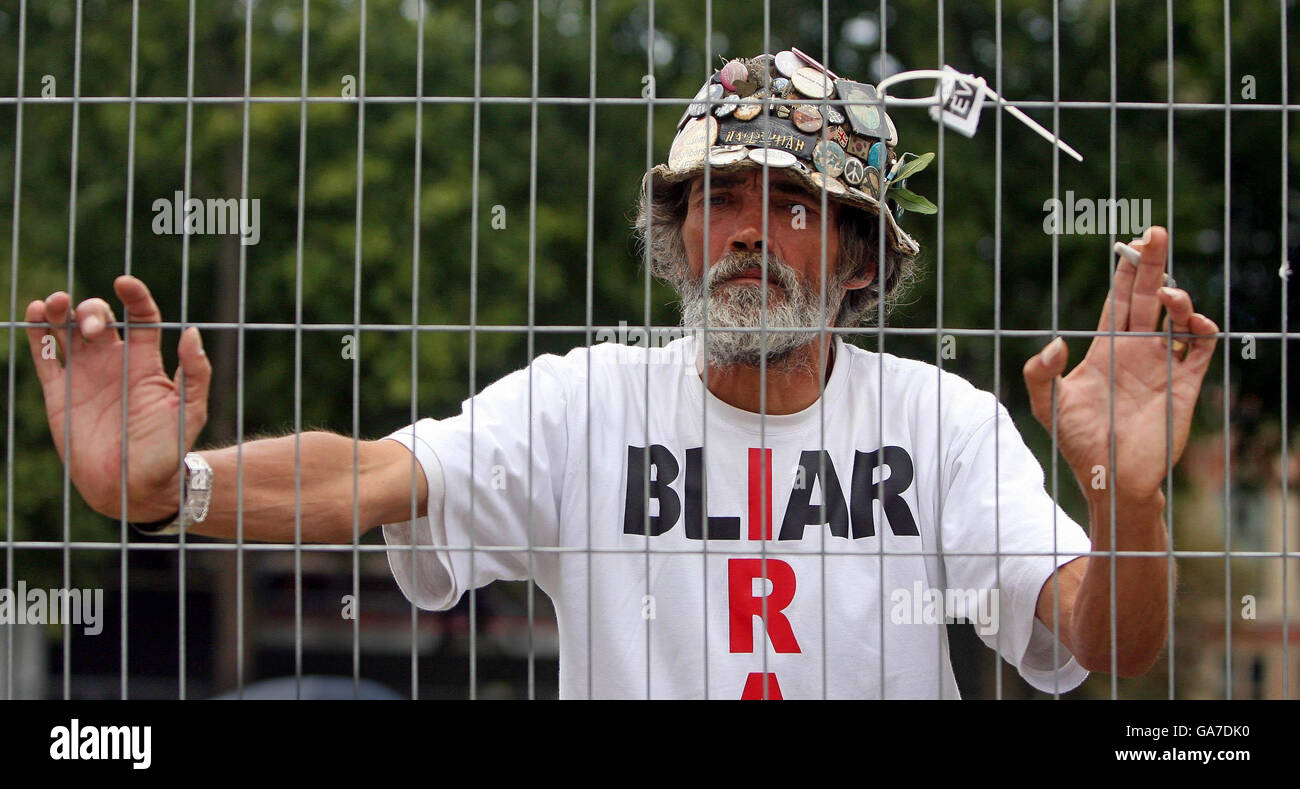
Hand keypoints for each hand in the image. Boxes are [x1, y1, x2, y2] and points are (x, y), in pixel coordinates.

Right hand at [26, 276, 211, 521]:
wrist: (134, 487)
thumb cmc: (168, 451)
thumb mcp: (191, 409)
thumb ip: (194, 371)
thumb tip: (191, 331)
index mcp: (145, 362)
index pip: (141, 317)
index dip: (134, 296)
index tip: (125, 283)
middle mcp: (113, 363)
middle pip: (98, 317)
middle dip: (91, 310)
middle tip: (90, 328)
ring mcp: (83, 375)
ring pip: (66, 330)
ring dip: (60, 310)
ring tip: (56, 305)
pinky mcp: (58, 392)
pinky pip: (44, 355)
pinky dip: (38, 332)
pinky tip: (38, 314)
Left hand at [1022, 227, 1218, 500]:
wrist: (1111, 479)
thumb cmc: (1078, 444)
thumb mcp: (1048, 407)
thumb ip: (1040, 374)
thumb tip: (1055, 342)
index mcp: (1107, 349)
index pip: (1119, 299)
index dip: (1125, 271)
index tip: (1129, 242)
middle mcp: (1137, 351)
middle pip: (1148, 296)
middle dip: (1152, 264)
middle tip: (1154, 232)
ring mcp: (1163, 366)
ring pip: (1178, 318)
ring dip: (1178, 298)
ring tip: (1168, 294)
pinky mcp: (1185, 385)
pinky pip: (1201, 349)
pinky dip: (1202, 330)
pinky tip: (1191, 323)